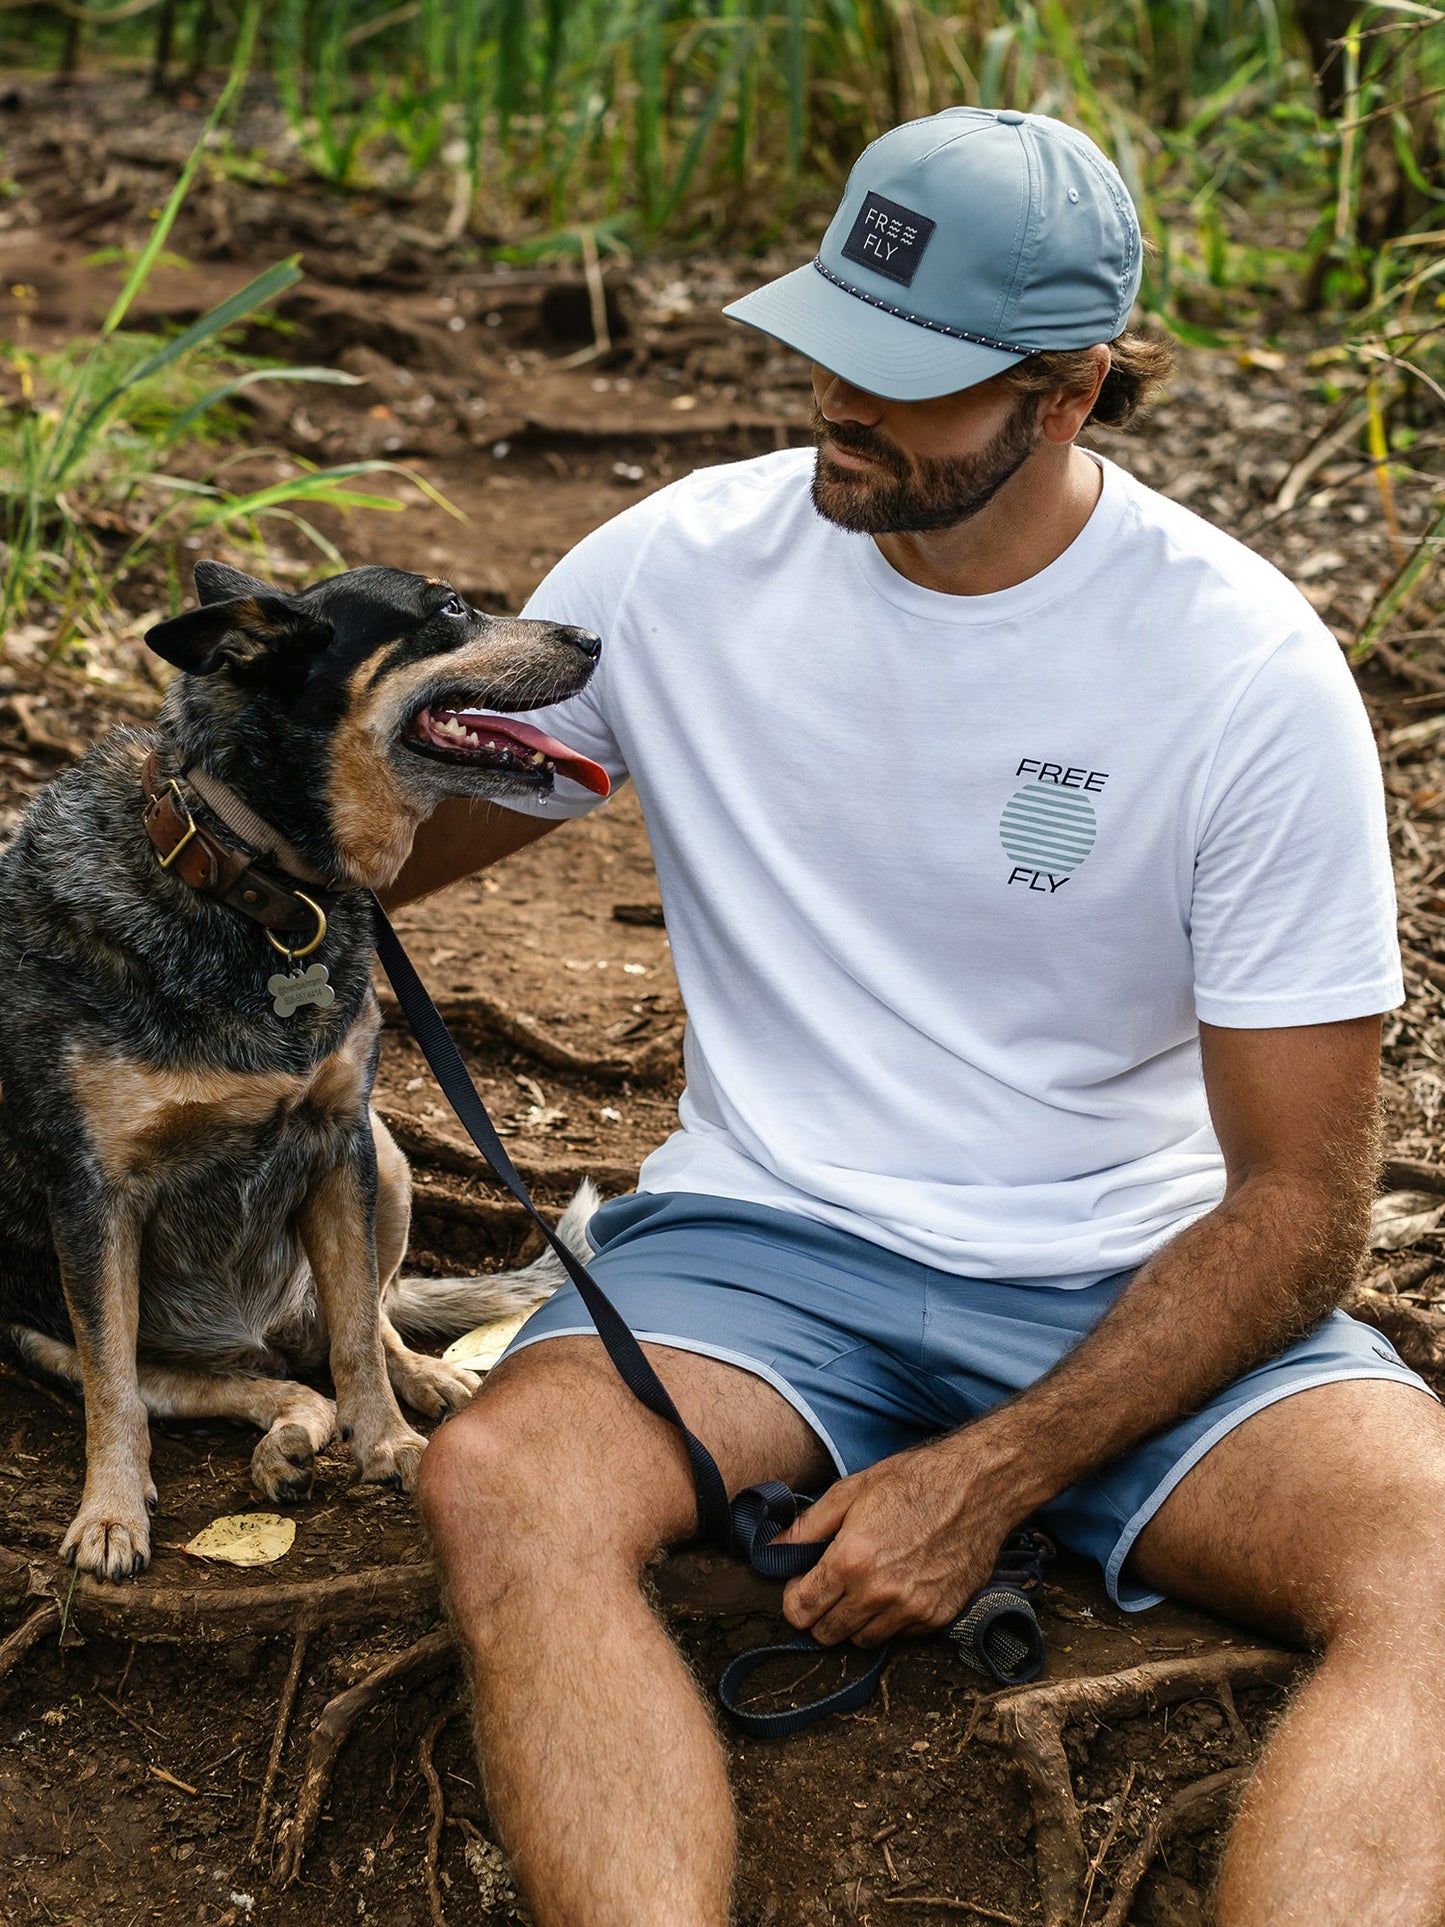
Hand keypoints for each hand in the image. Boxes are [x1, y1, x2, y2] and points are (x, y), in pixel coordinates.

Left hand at [775, 1435, 1018, 1648]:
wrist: (977, 1488)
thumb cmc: (913, 1482)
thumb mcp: (851, 1491)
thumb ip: (807, 1527)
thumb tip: (772, 1550)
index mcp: (850, 1561)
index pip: (800, 1611)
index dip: (794, 1599)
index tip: (802, 1584)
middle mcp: (878, 1595)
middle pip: (827, 1635)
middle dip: (821, 1614)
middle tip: (832, 1585)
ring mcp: (910, 1611)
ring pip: (862, 1641)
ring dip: (856, 1621)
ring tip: (867, 1584)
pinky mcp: (937, 1618)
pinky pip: (899, 1636)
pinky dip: (892, 1620)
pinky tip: (899, 1586)